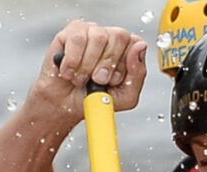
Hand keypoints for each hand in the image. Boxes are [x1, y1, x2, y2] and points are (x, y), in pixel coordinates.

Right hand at [27, 20, 148, 122]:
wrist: (67, 104)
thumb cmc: (96, 98)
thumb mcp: (126, 96)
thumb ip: (138, 74)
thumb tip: (140, 47)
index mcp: (127, 51)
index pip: (137, 43)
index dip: (126, 62)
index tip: (116, 79)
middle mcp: (111, 37)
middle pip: (120, 36)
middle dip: (108, 64)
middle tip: (98, 80)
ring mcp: (92, 31)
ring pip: (98, 37)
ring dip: (89, 65)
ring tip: (83, 78)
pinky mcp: (71, 32)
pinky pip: (77, 39)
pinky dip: (73, 61)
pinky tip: (70, 71)